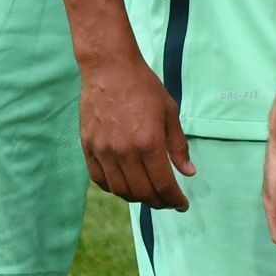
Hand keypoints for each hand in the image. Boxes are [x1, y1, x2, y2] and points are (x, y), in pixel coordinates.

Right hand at [78, 53, 194, 209]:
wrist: (110, 70)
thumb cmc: (145, 88)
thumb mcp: (170, 113)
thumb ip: (178, 146)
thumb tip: (188, 172)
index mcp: (149, 143)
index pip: (163, 184)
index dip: (174, 199)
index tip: (182, 205)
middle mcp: (125, 152)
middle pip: (141, 192)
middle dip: (158, 202)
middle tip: (168, 202)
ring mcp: (104, 151)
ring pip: (119, 190)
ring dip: (136, 198)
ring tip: (149, 195)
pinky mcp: (88, 148)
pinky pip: (99, 179)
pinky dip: (113, 188)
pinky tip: (124, 186)